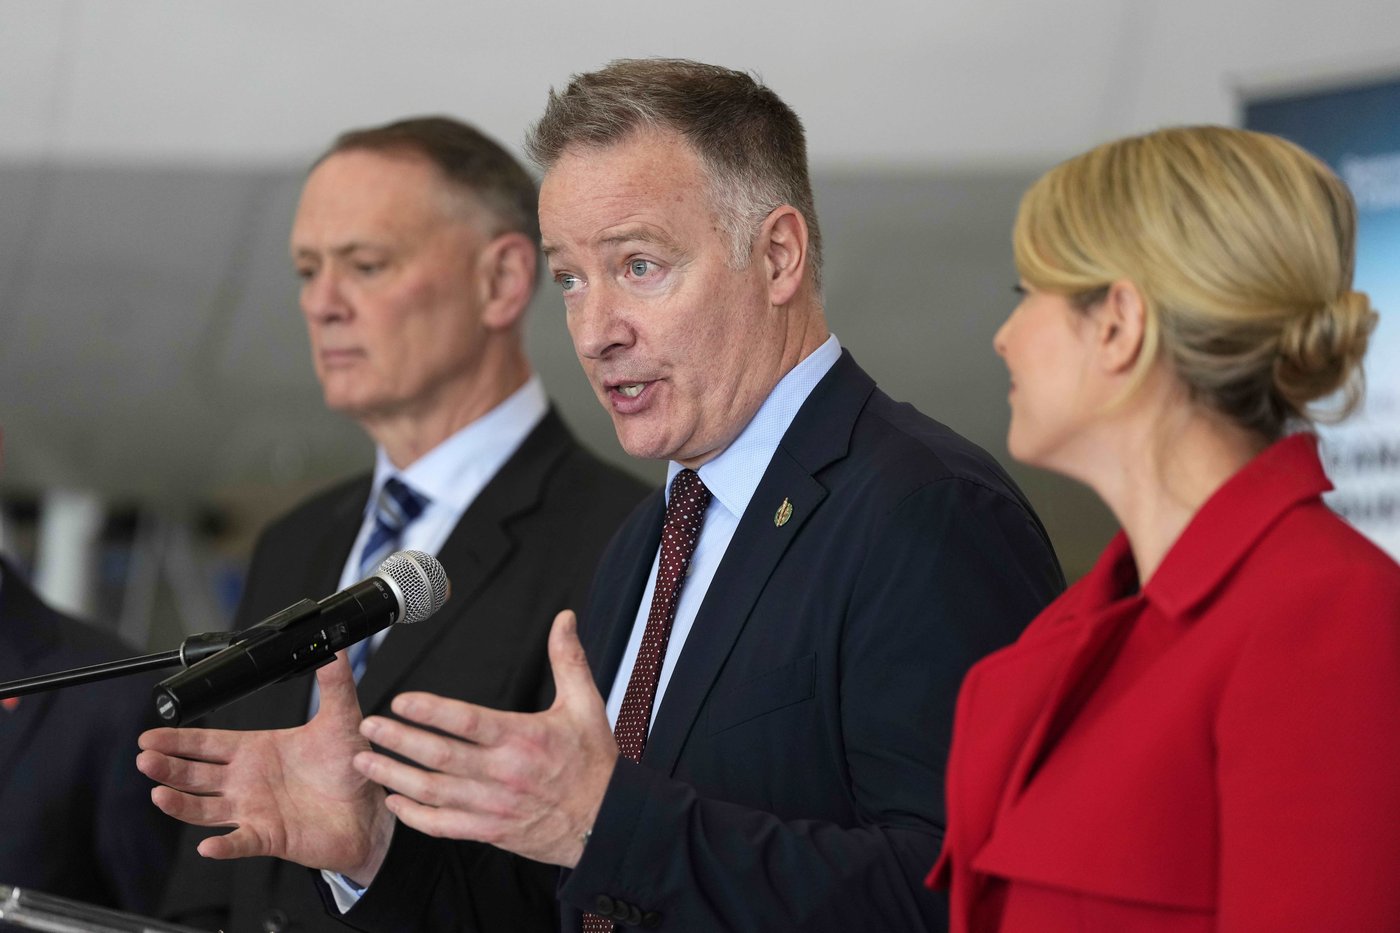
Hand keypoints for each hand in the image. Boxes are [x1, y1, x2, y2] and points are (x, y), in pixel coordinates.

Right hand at [136, 652, 395, 884]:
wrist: (370, 809)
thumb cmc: (349, 767)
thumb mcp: (341, 720)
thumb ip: (334, 685)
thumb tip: (335, 652)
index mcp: (256, 750)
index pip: (207, 743)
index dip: (178, 740)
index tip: (149, 735)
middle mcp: (246, 781)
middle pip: (195, 775)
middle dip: (168, 766)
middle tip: (145, 758)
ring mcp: (253, 810)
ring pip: (205, 809)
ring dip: (180, 803)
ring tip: (158, 794)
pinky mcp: (268, 836)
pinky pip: (239, 842)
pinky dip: (223, 846)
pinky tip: (207, 846)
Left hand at [354, 610, 617, 867]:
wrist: (605, 820)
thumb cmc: (593, 762)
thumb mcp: (586, 705)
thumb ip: (568, 659)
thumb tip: (564, 619)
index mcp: (523, 738)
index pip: (468, 722)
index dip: (431, 711)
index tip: (401, 701)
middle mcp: (504, 773)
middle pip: (441, 757)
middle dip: (399, 741)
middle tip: (368, 727)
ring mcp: (494, 806)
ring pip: (434, 792)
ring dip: (395, 776)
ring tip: (365, 761)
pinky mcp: (491, 831)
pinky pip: (444, 826)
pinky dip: (415, 816)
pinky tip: (393, 801)